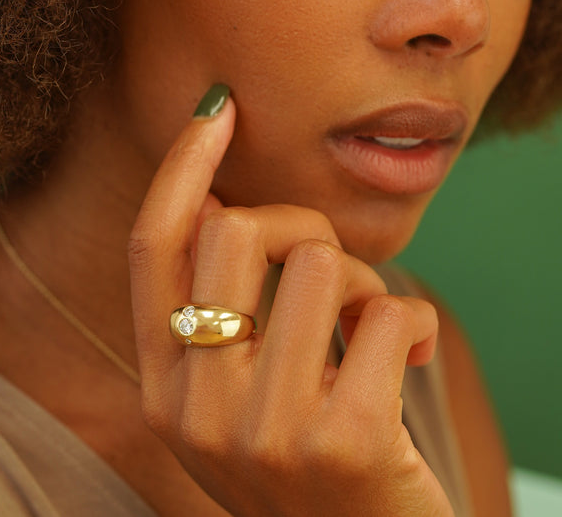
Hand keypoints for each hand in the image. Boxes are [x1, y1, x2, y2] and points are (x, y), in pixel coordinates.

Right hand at [128, 90, 453, 516]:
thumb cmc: (306, 458)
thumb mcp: (236, 392)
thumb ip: (216, 311)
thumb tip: (220, 203)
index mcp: (163, 387)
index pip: (153, 248)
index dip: (181, 167)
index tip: (217, 108)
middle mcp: (196, 409)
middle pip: (239, 232)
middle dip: (303, 226)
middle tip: (334, 274)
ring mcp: (264, 432)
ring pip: (321, 264)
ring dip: (365, 285)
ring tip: (370, 332)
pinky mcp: (342, 444)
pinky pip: (387, 313)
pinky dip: (412, 322)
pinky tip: (408, 360)